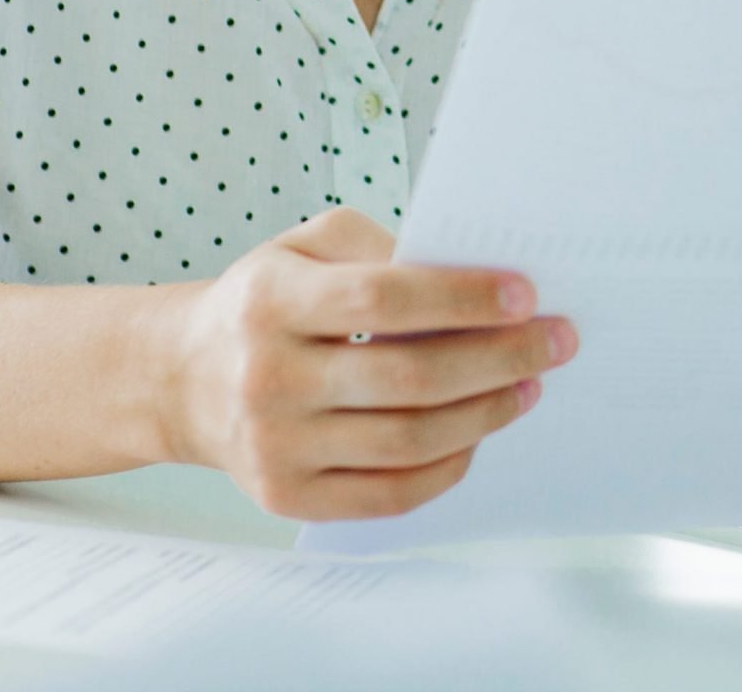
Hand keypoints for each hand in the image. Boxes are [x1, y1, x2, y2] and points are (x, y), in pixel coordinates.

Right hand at [149, 206, 575, 520]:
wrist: (184, 378)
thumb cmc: (266, 300)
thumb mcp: (306, 243)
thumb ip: (380, 248)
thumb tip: (470, 275)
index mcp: (272, 302)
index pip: (384, 300)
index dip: (462, 298)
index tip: (527, 294)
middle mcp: (268, 378)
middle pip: (408, 379)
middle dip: (499, 359)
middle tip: (557, 340)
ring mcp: (275, 447)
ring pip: (407, 442)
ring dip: (486, 413)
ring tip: (529, 385)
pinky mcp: (288, 497)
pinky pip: (388, 494)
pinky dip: (447, 467)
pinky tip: (478, 433)